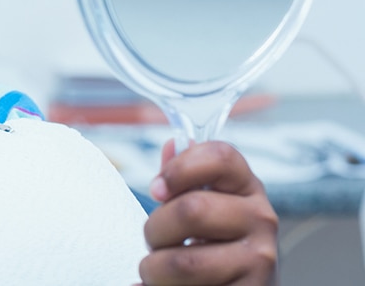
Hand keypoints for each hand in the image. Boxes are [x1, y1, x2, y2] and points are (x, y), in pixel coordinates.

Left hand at [138, 139, 277, 284]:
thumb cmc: (214, 244)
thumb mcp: (204, 204)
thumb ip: (184, 177)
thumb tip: (172, 144)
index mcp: (247, 187)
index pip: (220, 157)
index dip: (179, 169)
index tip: (157, 189)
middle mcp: (261, 220)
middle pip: (191, 210)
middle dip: (155, 230)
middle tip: (155, 242)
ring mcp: (260, 261)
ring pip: (183, 262)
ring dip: (154, 270)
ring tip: (160, 271)